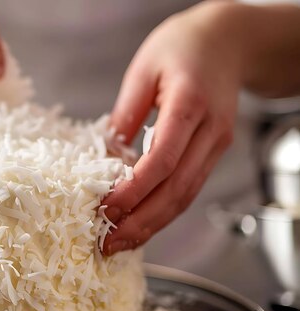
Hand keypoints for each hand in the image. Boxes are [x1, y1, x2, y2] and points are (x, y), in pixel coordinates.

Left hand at [101, 2, 240, 254]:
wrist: (229, 41)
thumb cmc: (182, 47)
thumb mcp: (143, 69)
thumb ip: (125, 113)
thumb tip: (106, 155)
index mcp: (190, 105)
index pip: (163, 160)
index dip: (134, 190)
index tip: (106, 209)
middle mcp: (210, 131)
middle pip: (177, 189)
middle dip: (142, 222)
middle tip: (109, 243)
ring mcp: (217, 144)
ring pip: (186, 196)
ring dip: (153, 225)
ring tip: (120, 243)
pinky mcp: (213, 151)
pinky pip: (189, 187)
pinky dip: (164, 210)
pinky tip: (142, 223)